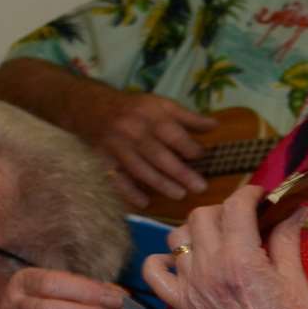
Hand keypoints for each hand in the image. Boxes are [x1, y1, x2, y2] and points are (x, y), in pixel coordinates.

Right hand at [85, 93, 215, 206]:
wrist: (91, 106)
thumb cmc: (135, 108)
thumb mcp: (161, 105)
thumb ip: (188, 117)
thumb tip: (216, 126)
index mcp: (150, 116)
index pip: (172, 135)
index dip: (189, 148)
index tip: (203, 158)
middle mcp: (133, 131)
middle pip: (158, 155)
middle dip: (180, 172)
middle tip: (200, 187)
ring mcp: (117, 147)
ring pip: (139, 169)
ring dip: (160, 184)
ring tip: (180, 195)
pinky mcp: (103, 159)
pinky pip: (116, 178)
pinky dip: (129, 192)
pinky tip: (144, 203)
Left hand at [141, 185, 307, 308]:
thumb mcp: (294, 275)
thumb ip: (286, 236)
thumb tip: (293, 208)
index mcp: (241, 258)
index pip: (235, 206)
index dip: (249, 193)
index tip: (261, 196)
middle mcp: (209, 268)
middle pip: (201, 215)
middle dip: (224, 208)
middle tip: (244, 218)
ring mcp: (191, 286)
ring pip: (177, 237)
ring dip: (196, 230)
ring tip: (218, 237)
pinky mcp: (183, 304)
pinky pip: (154, 272)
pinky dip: (163, 260)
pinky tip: (184, 260)